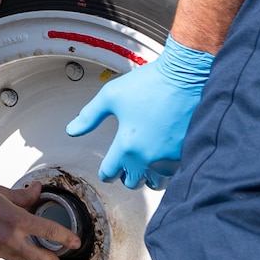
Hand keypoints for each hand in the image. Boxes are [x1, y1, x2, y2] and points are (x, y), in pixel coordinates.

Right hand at [0, 171, 81, 259]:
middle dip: (50, 259)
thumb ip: (22, 197)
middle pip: (38, 257)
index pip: (50, 232)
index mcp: (14, 219)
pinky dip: (3, 249)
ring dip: (24, 253)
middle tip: (55, 258)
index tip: (74, 242)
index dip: (66, 238)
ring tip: (24, 245)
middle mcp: (7, 238)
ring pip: (17, 258)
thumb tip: (36, 193)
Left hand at [64, 38, 216, 188]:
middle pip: (132, 182)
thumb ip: (89, 116)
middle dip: (126, 175)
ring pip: (155, 182)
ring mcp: (170, 158)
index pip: (110, 172)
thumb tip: (72, 131)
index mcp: (127, 145)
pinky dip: (166, 169)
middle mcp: (149, 157)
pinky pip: (173, 173)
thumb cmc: (150, 83)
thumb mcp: (111, 96)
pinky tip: (162, 157)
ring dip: (147, 176)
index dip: (106, 172)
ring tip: (145, 164)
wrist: (186, 76)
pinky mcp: (186, 154)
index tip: (107, 171)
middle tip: (125, 165)